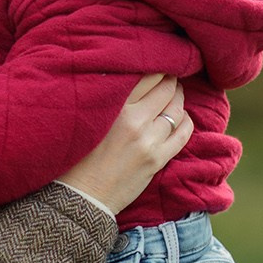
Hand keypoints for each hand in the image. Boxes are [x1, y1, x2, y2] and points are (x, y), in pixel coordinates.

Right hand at [60, 75, 192, 216]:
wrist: (80, 196)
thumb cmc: (76, 155)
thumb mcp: (88, 118)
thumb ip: (108, 98)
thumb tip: (125, 77)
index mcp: (114, 106)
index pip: (147, 75)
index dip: (157, 66)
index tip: (158, 65)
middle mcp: (134, 120)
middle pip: (166, 88)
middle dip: (171, 80)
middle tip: (170, 78)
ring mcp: (148, 140)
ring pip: (176, 109)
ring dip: (178, 99)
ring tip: (174, 96)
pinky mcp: (157, 159)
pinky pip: (183, 133)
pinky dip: (186, 121)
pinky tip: (181, 118)